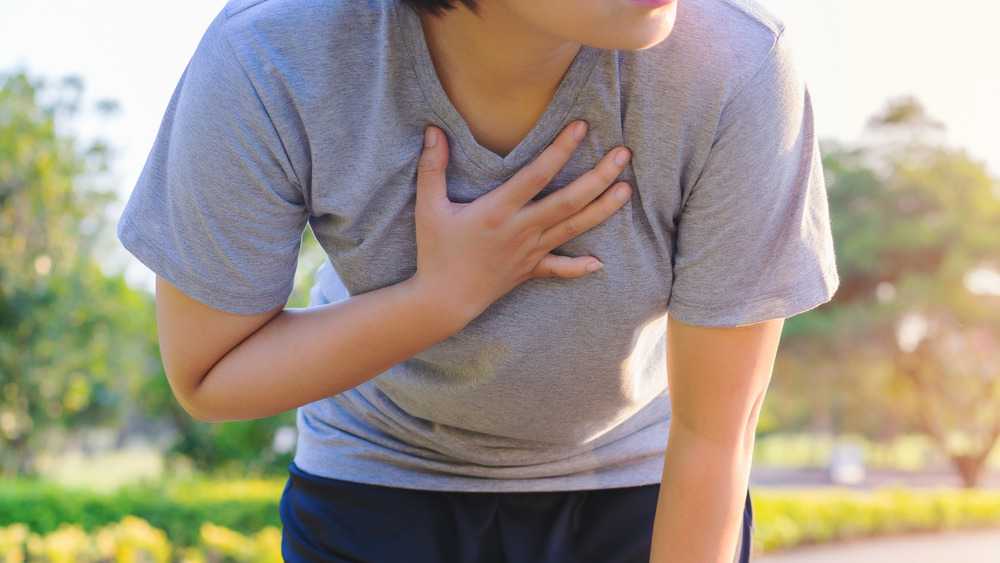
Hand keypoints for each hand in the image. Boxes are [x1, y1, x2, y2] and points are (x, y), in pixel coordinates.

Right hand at [411, 121, 631, 324]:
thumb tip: (432, 131)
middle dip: (599, 176)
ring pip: (573, 228)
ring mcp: (529, 251)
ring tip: (627, 190)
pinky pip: (559, 269)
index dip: (561, 149)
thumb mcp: (428, 207)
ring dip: (603, 209)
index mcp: (498, 210)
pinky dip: (579, 266)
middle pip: (569, 200)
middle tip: (623, 155)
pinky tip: (599, 262)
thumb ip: (432, 168)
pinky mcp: (529, 270)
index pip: (537, 174)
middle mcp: (521, 229)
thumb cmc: (435, 252)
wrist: (442, 300)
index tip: (581, 127)